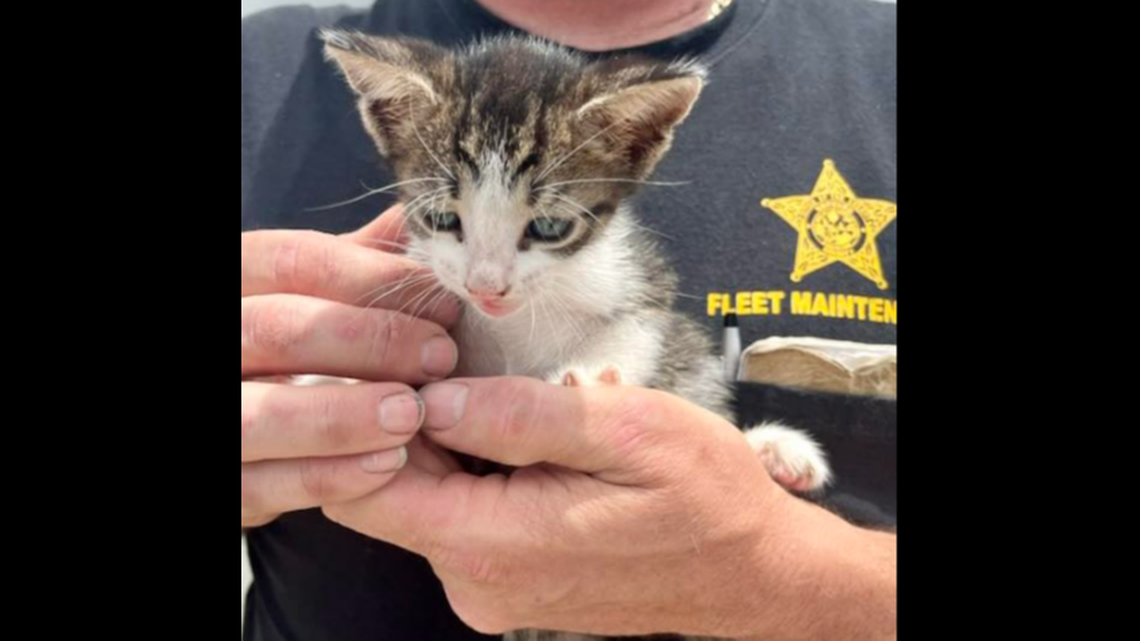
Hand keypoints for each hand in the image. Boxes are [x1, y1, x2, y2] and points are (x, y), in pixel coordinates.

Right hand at [241, 206, 459, 529]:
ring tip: (413, 415)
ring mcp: (205, 417)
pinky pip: (262, 486)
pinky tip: (388, 464)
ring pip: (259, 416)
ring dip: (343, 416)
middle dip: (366, 342)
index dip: (367, 278)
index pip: (287, 261)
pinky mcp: (219, 487)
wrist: (244, 434)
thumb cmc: (295, 352)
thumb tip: (424, 217)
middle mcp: (213, 342)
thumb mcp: (315, 296)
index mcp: (231, 283)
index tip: (441, 300)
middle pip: (275, 330)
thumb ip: (361, 261)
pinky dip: (328, 477)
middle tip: (441, 356)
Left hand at [324, 377, 896, 638]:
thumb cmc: (706, 498)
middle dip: (411, 419)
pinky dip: (481, 468)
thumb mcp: (628, 430)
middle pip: (389, 489)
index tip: (401, 362)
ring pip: (428, 497)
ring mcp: (491, 587)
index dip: (363, 418)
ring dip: (456, 440)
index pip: (362, 488)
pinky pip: (464, 514)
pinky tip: (535, 437)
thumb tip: (432, 398)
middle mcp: (476, 581)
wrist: (755, 573)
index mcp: (492, 544)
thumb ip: (522, 415)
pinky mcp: (508, 582)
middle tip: (466, 359)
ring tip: (522, 399)